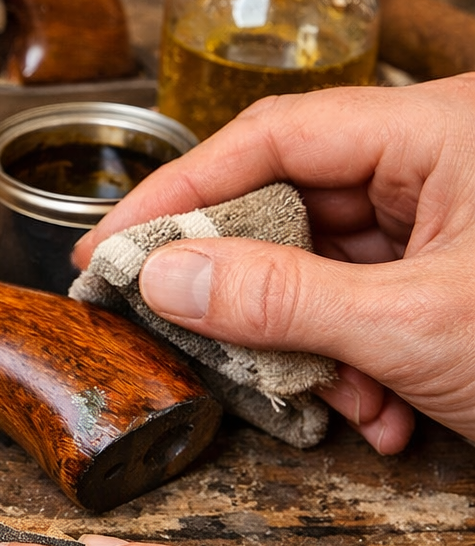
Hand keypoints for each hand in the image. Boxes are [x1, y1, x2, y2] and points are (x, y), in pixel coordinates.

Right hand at [70, 74, 474, 452]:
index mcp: (445, 132)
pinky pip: (370, 303)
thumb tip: (162, 277)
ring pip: (327, 268)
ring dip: (311, 349)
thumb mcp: (417, 327)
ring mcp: (452, 222)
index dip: (177, 193)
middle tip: (189, 335)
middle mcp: (442, 164)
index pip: (270, 137)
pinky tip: (379, 413)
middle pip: (291, 205)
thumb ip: (279, 300)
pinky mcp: (456, 276)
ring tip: (327, 403)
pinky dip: (359, 364)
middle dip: (252, 293)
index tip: (107, 247)